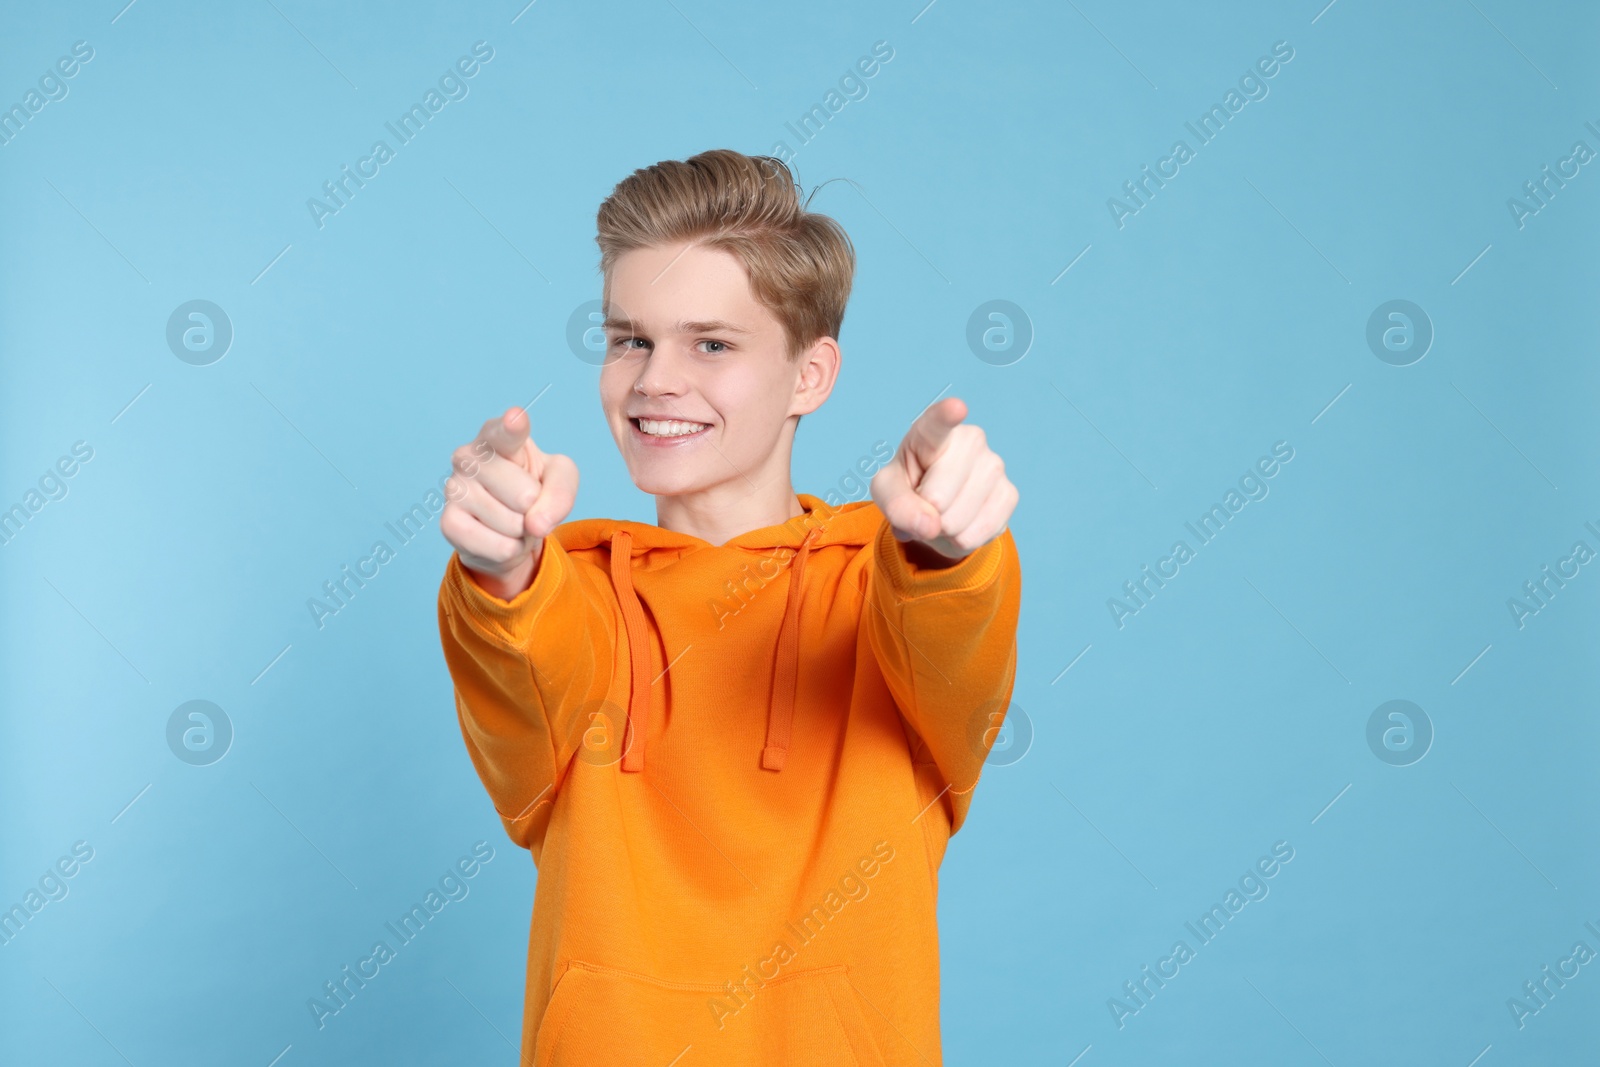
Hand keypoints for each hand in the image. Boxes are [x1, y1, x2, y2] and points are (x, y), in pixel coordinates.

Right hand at [440, 406, 578, 598]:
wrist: (508, 527)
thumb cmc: (532, 488)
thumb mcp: (560, 479)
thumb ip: (561, 491)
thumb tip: (535, 524)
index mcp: (497, 437)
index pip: (505, 432)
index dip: (512, 427)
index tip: (517, 418)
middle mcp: (468, 456)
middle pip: (525, 495)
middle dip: (536, 508)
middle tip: (524, 502)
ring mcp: (454, 488)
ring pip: (513, 524)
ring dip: (523, 531)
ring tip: (512, 519)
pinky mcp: (448, 523)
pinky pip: (498, 546)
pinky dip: (509, 549)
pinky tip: (499, 536)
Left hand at [870, 397, 1017, 564]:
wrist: (937, 506)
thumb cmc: (908, 487)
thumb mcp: (887, 492)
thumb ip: (896, 506)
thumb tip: (930, 526)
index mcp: (931, 432)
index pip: (938, 423)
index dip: (947, 416)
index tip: (956, 408)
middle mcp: (970, 440)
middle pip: (937, 500)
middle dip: (925, 514)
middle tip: (925, 502)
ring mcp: (994, 465)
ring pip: (957, 522)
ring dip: (942, 530)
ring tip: (942, 511)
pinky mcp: (1010, 493)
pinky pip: (977, 534)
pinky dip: (961, 540)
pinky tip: (961, 521)